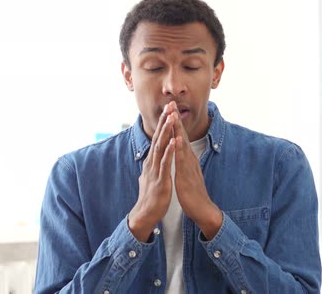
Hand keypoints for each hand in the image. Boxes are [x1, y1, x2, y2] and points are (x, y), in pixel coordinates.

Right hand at [128, 102, 176, 241]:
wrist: (145, 215)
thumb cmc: (150, 197)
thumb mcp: (150, 178)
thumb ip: (150, 168)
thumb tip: (147, 164)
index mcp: (151, 162)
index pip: (157, 139)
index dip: (162, 125)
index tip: (168, 111)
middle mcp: (151, 163)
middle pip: (158, 138)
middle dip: (164, 122)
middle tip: (169, 106)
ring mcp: (155, 171)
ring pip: (160, 147)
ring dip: (166, 132)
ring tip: (171, 118)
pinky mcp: (160, 180)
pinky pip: (165, 163)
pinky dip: (170, 151)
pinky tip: (175, 142)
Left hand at [170, 102, 222, 239]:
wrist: (202, 209)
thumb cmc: (192, 193)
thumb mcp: (186, 173)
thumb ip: (183, 162)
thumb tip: (179, 154)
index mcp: (187, 158)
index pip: (179, 136)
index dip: (174, 122)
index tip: (170, 108)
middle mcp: (189, 158)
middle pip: (182, 135)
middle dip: (176, 118)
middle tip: (172, 102)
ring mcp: (189, 166)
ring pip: (182, 144)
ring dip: (178, 129)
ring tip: (174, 114)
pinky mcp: (186, 175)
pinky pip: (182, 160)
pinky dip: (180, 148)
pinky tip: (177, 139)